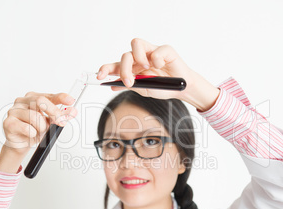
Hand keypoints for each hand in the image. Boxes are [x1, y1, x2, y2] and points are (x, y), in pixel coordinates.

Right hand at [2, 92, 76, 154]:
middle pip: (41, 101)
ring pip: (35, 116)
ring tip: (39, 131)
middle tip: (61, 122)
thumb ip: (61, 116)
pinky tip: (31, 134)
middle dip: (54, 112)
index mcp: (33, 98)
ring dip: (42, 127)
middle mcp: (22, 101)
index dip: (60, 97)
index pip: (49, 95)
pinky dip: (33, 133)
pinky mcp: (8, 122)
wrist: (21, 143)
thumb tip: (73, 111)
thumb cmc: (35, 130)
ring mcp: (14, 110)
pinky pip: (26, 128)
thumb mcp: (51, 122)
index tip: (70, 100)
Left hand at [97, 38, 219, 110]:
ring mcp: (151, 52)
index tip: (100, 77)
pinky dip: (157, 60)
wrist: (182, 89)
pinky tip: (162, 67)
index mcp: (132, 68)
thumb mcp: (143, 90)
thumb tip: (112, 85)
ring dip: (138, 58)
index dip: (105, 69)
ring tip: (147, 69)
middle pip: (124, 56)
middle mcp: (139, 58)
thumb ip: (129, 86)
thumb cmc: (163, 87)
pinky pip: (156, 50)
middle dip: (123, 69)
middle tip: (130, 82)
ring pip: (135, 44)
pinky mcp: (164, 50)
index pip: (115, 65)